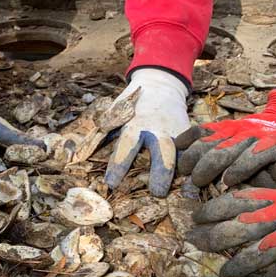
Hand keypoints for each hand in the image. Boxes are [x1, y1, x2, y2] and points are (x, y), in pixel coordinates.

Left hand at [104, 68, 189, 196]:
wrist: (161, 83)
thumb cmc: (131, 105)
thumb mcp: (114, 113)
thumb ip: (101, 133)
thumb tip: (76, 158)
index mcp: (135, 124)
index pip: (126, 146)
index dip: (119, 165)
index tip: (112, 184)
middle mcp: (158, 129)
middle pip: (161, 151)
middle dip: (160, 172)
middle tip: (157, 193)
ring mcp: (178, 131)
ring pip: (183, 153)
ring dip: (183, 172)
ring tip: (186, 191)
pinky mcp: (190, 134)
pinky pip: (195, 151)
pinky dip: (196, 165)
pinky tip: (198, 183)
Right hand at [176, 89, 275, 186]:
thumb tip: (274, 176)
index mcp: (269, 145)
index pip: (251, 157)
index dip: (237, 170)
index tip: (226, 183)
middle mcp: (247, 135)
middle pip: (222, 150)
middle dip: (207, 167)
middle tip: (197, 184)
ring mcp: (231, 129)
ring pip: (206, 140)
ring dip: (193, 156)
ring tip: (186, 173)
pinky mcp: (219, 126)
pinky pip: (199, 130)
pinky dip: (186, 138)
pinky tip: (177, 150)